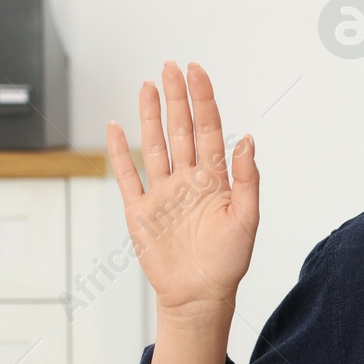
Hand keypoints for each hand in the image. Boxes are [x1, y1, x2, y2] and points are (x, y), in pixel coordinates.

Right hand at [106, 61, 258, 317]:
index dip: (203, 100)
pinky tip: (116, 128)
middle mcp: (188, 180)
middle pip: (180, 129)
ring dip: (150, 115)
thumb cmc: (227, 263)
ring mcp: (163, 193)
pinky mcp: (140, 211)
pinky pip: (127, 176)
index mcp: (215, 179)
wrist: (199, 297)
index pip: (208, 129)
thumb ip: (246, 178)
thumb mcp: (246, 219)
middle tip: (172, 66)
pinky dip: (119, 152)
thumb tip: (248, 139)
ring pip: (154, 145)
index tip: (197, 72)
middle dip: (177, 97)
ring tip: (148, 85)